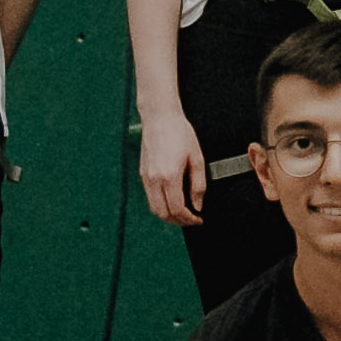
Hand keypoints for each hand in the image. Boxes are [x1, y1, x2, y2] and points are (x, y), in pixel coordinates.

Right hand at [138, 105, 206, 225]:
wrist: (160, 118)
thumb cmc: (180, 134)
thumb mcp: (197, 158)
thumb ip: (198, 185)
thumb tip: (197, 206)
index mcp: (169, 176)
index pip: (177, 209)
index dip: (189, 219)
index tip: (198, 219)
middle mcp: (154, 179)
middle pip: (163, 213)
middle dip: (179, 221)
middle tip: (192, 220)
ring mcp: (146, 177)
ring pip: (154, 208)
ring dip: (169, 215)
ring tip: (184, 214)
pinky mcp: (142, 174)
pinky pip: (150, 197)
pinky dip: (161, 205)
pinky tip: (173, 201)